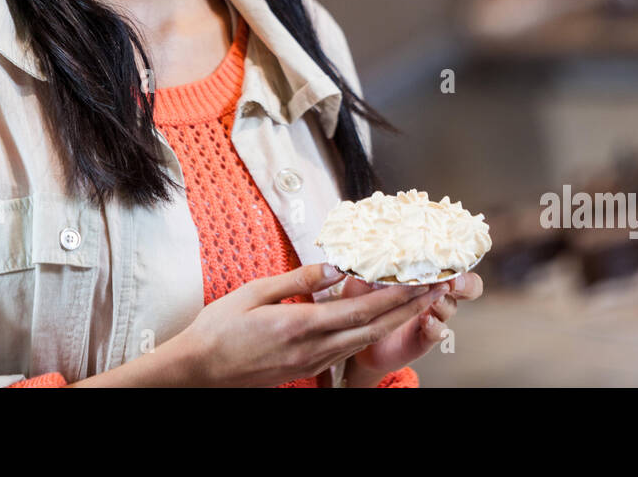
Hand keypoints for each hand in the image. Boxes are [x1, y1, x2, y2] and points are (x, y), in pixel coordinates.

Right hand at [171, 263, 447, 386]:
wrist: (199, 372)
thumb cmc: (219, 329)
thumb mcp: (254, 293)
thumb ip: (299, 280)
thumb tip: (336, 266)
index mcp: (302, 325)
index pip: (362, 309)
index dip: (398, 296)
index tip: (422, 279)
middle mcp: (314, 349)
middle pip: (374, 328)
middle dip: (410, 308)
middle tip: (438, 288)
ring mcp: (311, 362)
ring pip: (364, 341)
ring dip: (396, 320)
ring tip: (418, 300)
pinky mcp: (306, 368)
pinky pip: (346, 348)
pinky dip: (370, 330)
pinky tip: (377, 319)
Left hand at [338, 270, 483, 385]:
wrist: (356, 333)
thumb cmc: (363, 296)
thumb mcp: (366, 276)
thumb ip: (375, 263)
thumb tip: (375, 246)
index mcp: (426, 274)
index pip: (453, 263)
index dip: (457, 259)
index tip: (448, 256)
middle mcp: (435, 293)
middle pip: (469, 287)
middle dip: (466, 283)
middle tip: (452, 281)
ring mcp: (433, 316)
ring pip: (451, 307)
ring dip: (443, 302)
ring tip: (433, 299)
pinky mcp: (425, 338)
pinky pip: (439, 332)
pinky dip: (435, 326)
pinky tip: (425, 320)